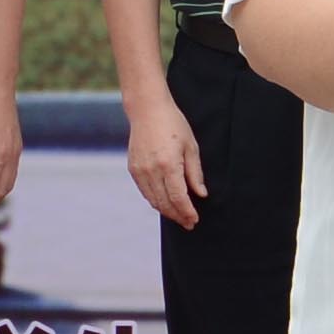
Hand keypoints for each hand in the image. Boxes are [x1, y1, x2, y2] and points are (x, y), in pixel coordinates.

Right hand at [122, 91, 206, 227]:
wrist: (147, 110)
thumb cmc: (173, 124)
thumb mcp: (191, 146)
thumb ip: (195, 173)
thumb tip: (200, 194)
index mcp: (169, 164)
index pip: (178, 198)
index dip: (187, 212)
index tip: (194, 219)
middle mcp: (152, 170)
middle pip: (165, 203)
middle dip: (178, 216)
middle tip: (188, 223)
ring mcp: (140, 170)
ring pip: (153, 200)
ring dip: (166, 211)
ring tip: (178, 216)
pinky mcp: (133, 169)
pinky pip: (145, 192)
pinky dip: (155, 200)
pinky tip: (165, 203)